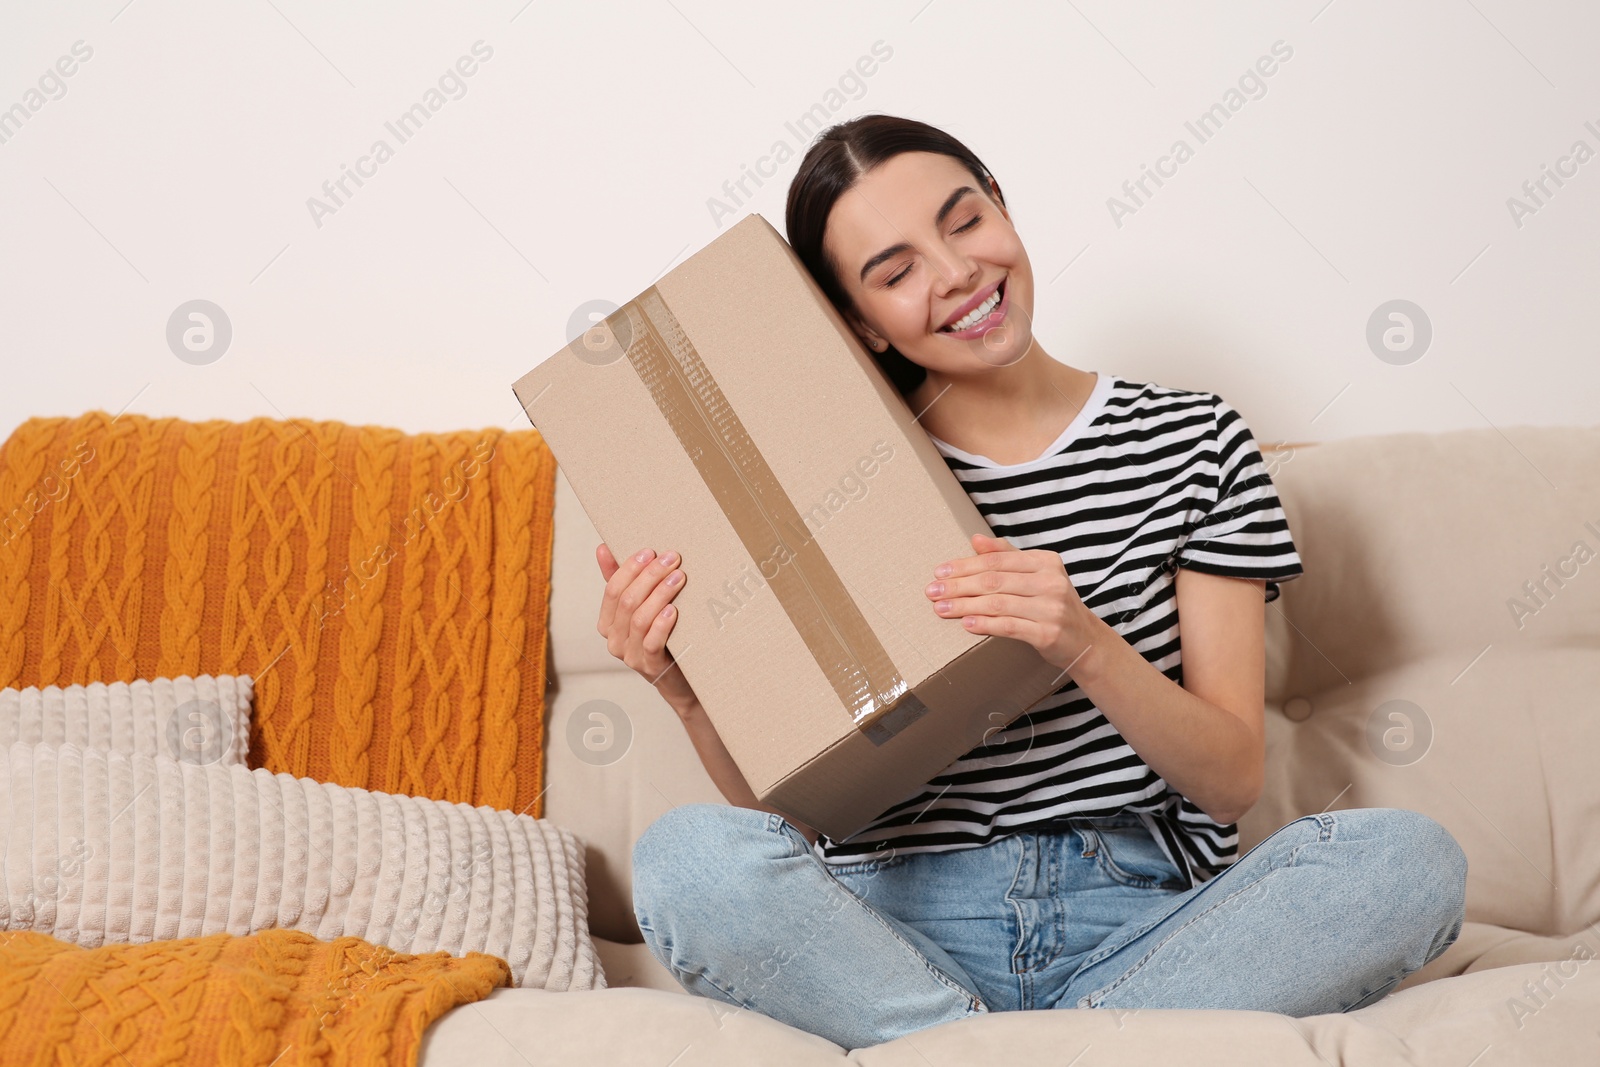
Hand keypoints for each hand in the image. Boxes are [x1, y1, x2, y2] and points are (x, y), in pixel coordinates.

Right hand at [596, 543, 697, 710]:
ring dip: (660, 594)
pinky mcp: (649, 666)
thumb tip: (602, 548)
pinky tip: (674, 610)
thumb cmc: (658, 635)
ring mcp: (629, 655)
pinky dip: (662, 624)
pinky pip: (651, 642)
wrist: (679, 677)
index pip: (612, 590)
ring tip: (679, 578)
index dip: (630, 568)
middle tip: (672, 559)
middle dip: (650, 576)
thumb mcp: (639, 606)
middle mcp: (613, 639)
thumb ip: (619, 579)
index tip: (650, 551)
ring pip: (639, 619)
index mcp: (607, 622)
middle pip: (627, 601)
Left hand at [926, 532, 1095, 673]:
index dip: (965, 565)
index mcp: (1046, 561)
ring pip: (998, 604)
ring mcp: (1051, 608)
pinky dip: (985, 624)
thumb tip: (976, 539)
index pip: (997, 560)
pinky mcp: (1048, 634)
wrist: (1085, 641)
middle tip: (932, 591)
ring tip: (941, 609)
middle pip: (994, 581)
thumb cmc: (1053, 605)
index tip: (939, 572)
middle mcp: (1051, 582)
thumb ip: (1007, 556)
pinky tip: (966, 623)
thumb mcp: (1037, 574)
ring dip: (964, 606)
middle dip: (958, 586)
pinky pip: (1009, 627)